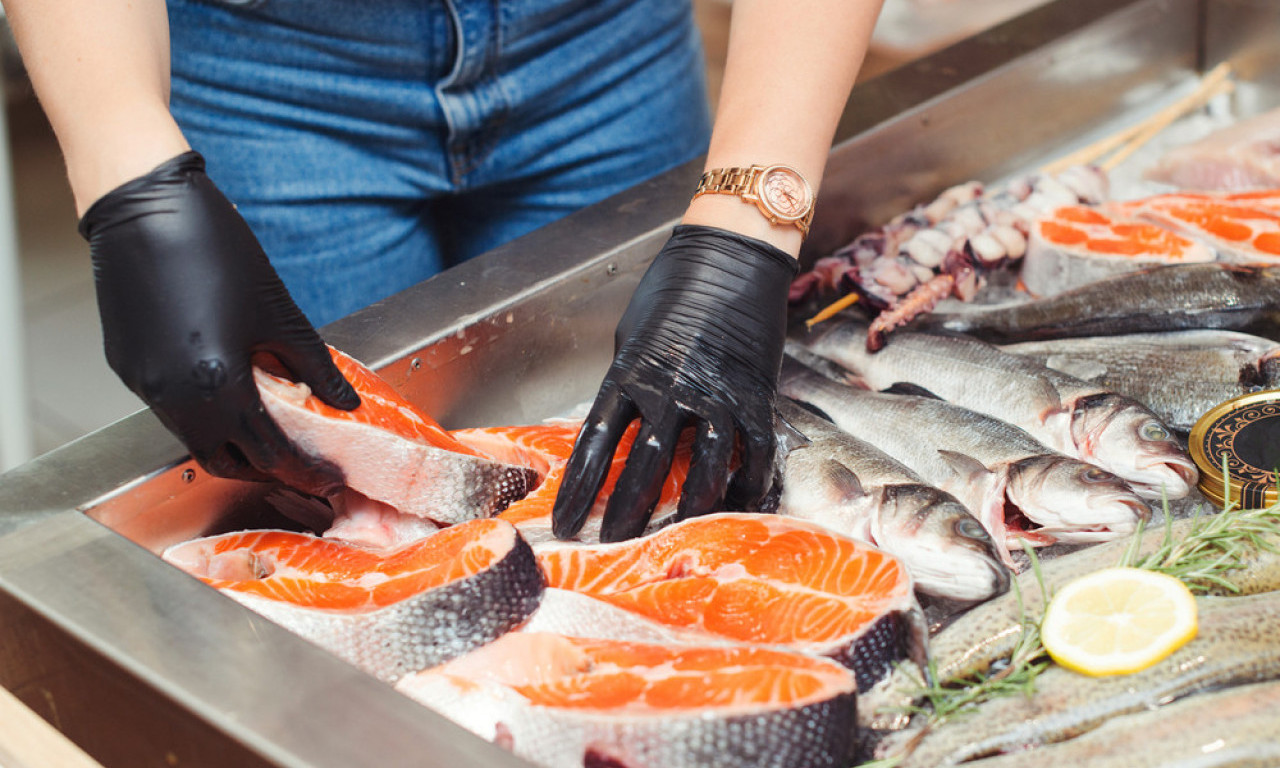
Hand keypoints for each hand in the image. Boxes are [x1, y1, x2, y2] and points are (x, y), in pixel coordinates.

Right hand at [79, 152, 359, 491]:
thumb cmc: (213, 247)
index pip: (266, 452)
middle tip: (296, 460)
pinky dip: (201, 413)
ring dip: (230, 440)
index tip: (325, 476)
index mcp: (216, 383)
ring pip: (192, 437)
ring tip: (266, 425)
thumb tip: (344, 401)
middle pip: (222, 460)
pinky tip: (225, 390)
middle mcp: (173, 395)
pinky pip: (169, 408)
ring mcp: (143, 384)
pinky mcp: (126, 367)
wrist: (144, 206)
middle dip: (262, 467)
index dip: (301, 469)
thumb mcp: (279, 312)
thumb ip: (315, 366)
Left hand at [552, 225, 796, 541]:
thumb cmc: (675, 288)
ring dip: (688, 508)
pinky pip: (753, 451)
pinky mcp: (755, 394)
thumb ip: (628, 382)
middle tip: (613, 546)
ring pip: (702, 466)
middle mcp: (670, 388)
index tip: (566, 523)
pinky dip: (747, 484)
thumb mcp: (632, 334)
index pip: (596, 443)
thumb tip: (622, 423)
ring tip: (675, 536)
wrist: (733, 255)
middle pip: (644, 465)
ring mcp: (716, 393)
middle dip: (626, 512)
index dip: (579, 489)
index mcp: (630, 372)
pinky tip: (737, 506)